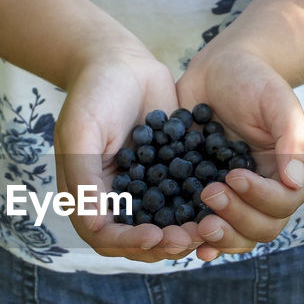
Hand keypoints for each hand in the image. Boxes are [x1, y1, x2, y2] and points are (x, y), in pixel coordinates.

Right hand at [54, 43, 204, 261]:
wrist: (122, 61)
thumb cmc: (94, 92)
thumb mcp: (82, 131)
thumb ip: (85, 178)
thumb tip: (94, 226)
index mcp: (87, 196)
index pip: (106, 236)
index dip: (131, 242)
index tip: (155, 235)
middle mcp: (117, 199)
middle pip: (140, 239)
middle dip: (165, 243)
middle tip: (190, 236)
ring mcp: (144, 189)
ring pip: (166, 224)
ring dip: (186, 231)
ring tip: (209, 227)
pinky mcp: (169, 175)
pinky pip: (185, 199)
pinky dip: (200, 208)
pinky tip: (221, 205)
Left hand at [175, 49, 303, 261]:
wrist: (219, 71)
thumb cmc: (254, 80)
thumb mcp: (277, 101)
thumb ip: (291, 139)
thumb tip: (294, 183)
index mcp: (292, 173)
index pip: (284, 202)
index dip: (260, 197)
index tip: (232, 175)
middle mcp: (269, 192)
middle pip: (263, 228)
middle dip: (237, 218)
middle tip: (208, 195)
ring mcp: (240, 199)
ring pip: (239, 236)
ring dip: (220, 236)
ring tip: (197, 225)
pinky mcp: (211, 198)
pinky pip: (212, 228)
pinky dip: (202, 240)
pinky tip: (189, 242)